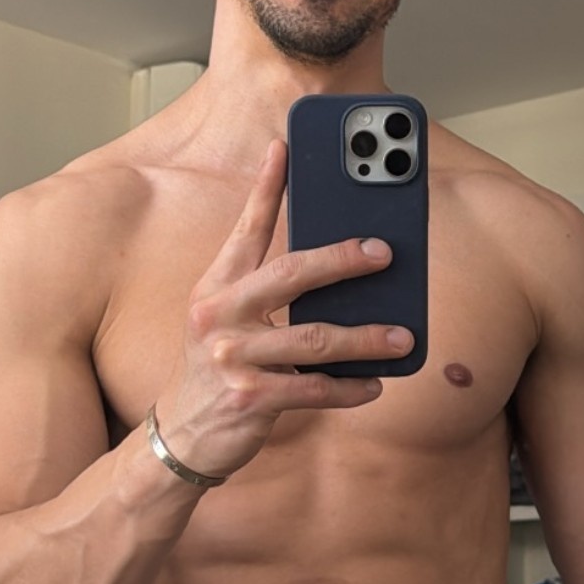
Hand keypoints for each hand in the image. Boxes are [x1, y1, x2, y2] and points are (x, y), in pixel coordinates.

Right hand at [150, 138, 409, 479]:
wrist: (181, 435)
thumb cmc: (215, 372)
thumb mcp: (224, 324)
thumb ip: (262, 294)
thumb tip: (332, 272)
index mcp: (215, 288)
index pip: (245, 230)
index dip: (265, 188)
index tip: (285, 148)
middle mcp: (218, 315)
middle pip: (291, 274)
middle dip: (343, 259)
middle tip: (384, 253)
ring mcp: (233, 357)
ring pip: (316, 337)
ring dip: (366, 338)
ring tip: (402, 336)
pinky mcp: (250, 397)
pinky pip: (314, 388)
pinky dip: (349, 388)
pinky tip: (374, 385)